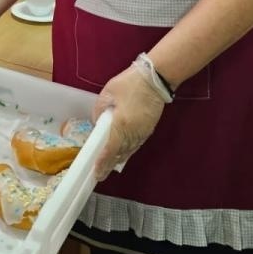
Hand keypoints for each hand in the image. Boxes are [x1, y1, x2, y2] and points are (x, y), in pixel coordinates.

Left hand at [92, 65, 165, 180]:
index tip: (96, 172)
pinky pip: (136, 145)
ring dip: (118, 159)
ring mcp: (143, 132)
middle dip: (109, 164)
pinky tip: (122, 154)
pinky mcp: (149, 129)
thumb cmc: (130, 83)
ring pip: (129, 151)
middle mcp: (133, 132)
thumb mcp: (108, 92)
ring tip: (108, 167)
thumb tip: (98, 122)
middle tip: (100, 174)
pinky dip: (127, 151)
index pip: (110, 149)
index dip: (103, 161)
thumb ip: (99, 109)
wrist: (156, 79)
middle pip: (120, 153)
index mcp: (121, 124)